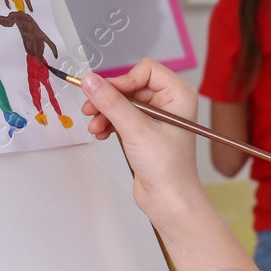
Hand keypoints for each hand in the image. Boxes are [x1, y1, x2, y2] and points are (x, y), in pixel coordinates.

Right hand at [79, 58, 203, 211]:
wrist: (169, 200)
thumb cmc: (168, 168)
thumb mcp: (136, 130)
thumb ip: (111, 103)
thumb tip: (91, 81)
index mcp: (179, 94)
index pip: (146, 69)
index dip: (124, 79)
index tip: (105, 92)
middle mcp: (170, 102)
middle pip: (131, 85)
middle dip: (110, 99)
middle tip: (90, 109)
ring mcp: (157, 117)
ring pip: (123, 101)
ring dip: (106, 112)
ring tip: (95, 127)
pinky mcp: (145, 131)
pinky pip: (122, 116)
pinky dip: (109, 122)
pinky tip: (101, 133)